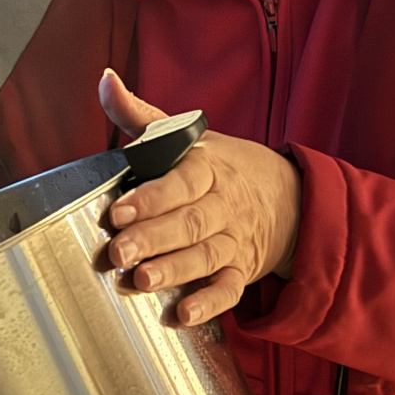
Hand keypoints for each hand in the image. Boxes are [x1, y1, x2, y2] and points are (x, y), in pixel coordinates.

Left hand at [100, 69, 301, 326]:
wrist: (288, 197)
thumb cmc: (222, 166)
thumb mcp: (189, 137)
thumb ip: (143, 117)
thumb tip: (106, 80)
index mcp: (209, 168)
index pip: (182, 181)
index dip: (152, 196)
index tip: (118, 210)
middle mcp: (224, 205)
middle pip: (190, 222)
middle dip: (153, 238)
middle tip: (119, 253)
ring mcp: (235, 240)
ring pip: (206, 256)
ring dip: (174, 270)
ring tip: (142, 282)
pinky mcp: (242, 271)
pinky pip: (229, 289)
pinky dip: (208, 303)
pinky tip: (183, 314)